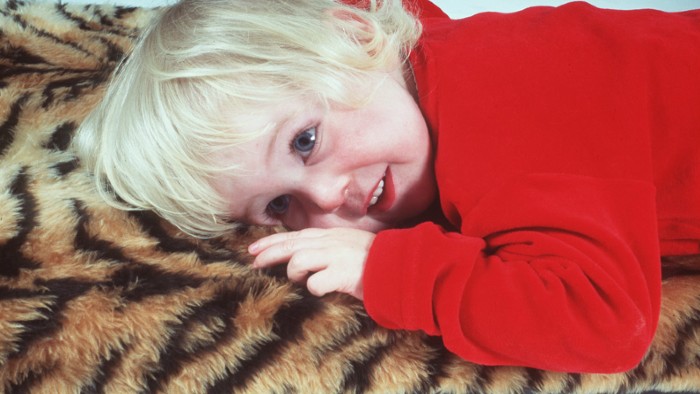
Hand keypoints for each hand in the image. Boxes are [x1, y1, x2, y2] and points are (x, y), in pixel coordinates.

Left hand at [248, 228, 375, 299]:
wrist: (401, 266)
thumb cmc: (377, 260)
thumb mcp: (350, 245)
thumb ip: (329, 247)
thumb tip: (304, 256)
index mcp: (332, 235)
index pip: (296, 235)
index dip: (272, 241)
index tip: (255, 249)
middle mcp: (331, 242)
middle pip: (291, 245)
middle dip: (269, 253)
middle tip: (255, 263)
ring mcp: (336, 256)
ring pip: (298, 259)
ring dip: (294, 272)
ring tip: (300, 280)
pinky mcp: (343, 274)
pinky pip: (316, 283)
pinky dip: (315, 288)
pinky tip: (322, 290)